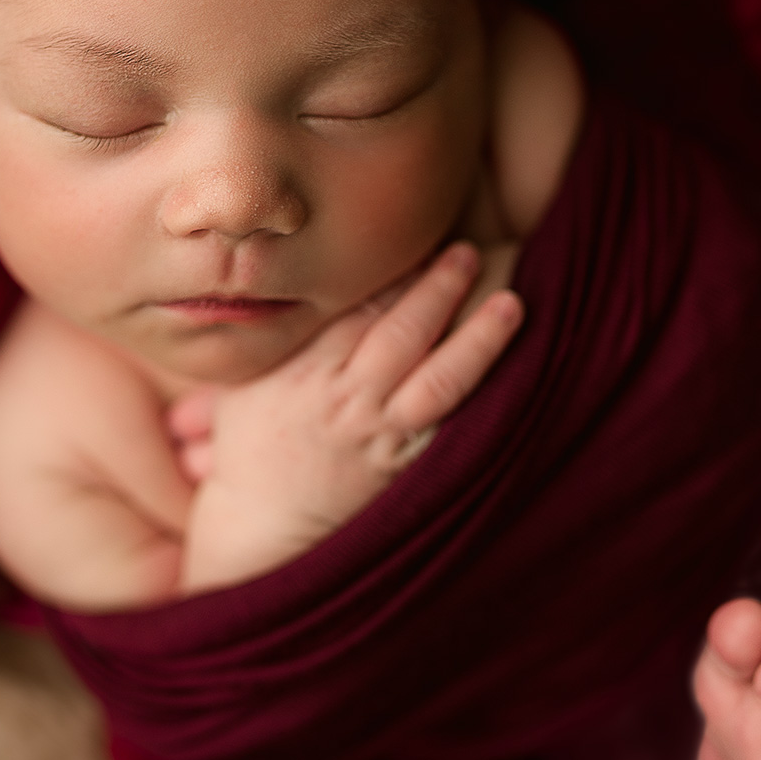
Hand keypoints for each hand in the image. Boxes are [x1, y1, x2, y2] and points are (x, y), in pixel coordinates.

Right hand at [169, 242, 522, 590]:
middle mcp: (347, 399)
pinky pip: (450, 429)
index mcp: (304, 370)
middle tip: (470, 251)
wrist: (262, 525)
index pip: (359, 306)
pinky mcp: (405, 467)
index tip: (423, 234)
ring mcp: (380, 436)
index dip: (397, 269)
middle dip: (440, 288)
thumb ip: (279, 330)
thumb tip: (302, 270)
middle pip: (402, 332)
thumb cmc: (252, 441)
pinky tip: (515, 368)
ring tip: (510, 305)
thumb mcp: (245, 378)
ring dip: (477, 340)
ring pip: (438, 382)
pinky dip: (482, 398)